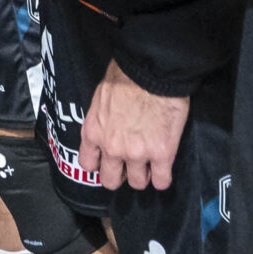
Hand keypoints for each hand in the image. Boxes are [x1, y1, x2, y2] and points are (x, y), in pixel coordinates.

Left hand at [81, 60, 188, 191]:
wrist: (152, 71)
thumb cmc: (126, 75)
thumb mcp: (101, 96)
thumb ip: (101, 117)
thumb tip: (107, 121)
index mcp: (94, 132)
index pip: (88, 164)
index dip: (99, 164)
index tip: (107, 161)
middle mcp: (112, 148)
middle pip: (111, 180)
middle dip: (120, 175)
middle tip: (129, 166)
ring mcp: (137, 153)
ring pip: (138, 183)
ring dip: (144, 175)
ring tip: (150, 165)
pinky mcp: (161, 153)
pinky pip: (162, 181)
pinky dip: (163, 178)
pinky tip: (164, 169)